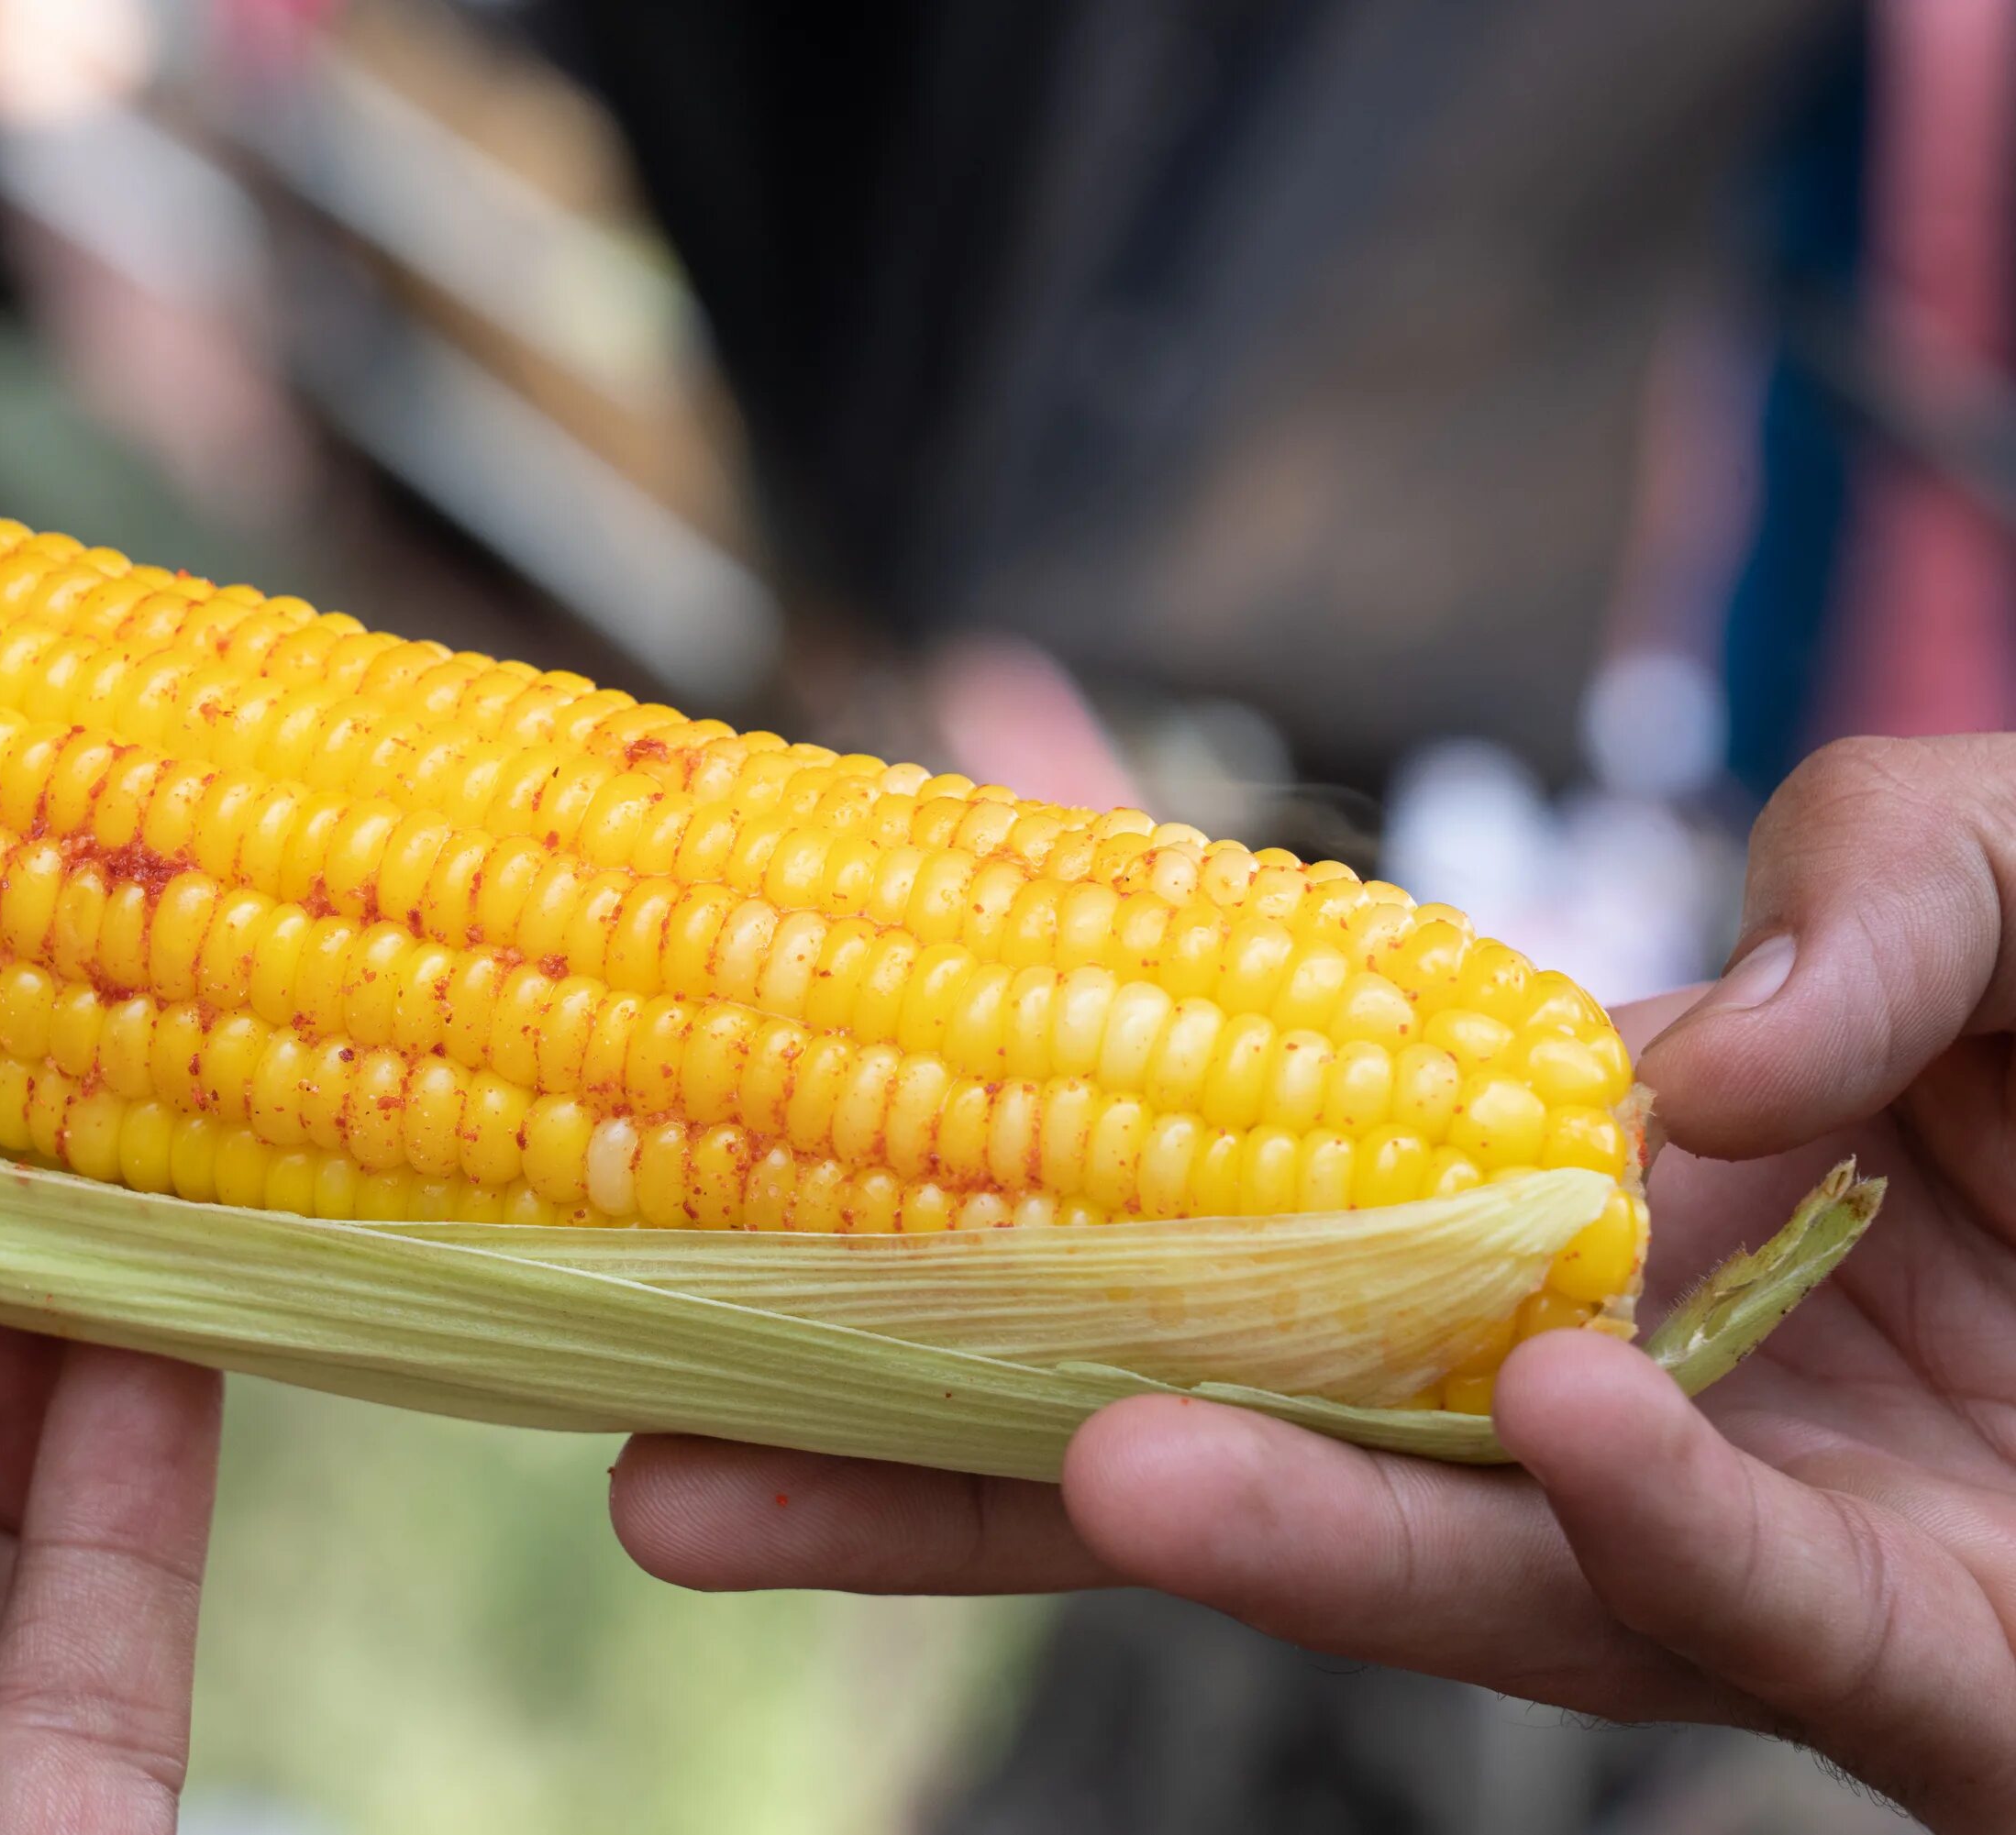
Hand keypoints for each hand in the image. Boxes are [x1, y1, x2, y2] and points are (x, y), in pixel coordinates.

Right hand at [610, 734, 2015, 1832]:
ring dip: (1266, 1543)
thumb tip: (1679, 1066)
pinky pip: (1772, 1619)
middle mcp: (1615, 1418)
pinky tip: (1550, 1411)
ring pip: (1464, 1595)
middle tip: (682, 1475)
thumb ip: (1864, 874)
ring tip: (1062, 1485)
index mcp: (1590, 1230)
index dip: (1033, 1221)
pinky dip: (1655, 1515)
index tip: (792, 1193)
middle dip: (966, 1476)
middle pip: (1250, 1458)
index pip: (1254, 1234)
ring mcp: (1761, 1571)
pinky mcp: (1943, 1691)